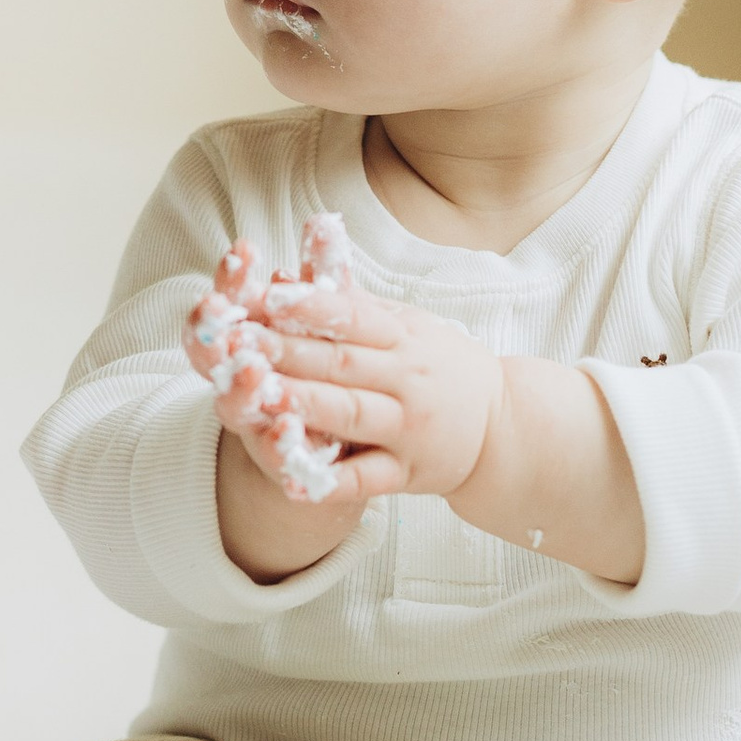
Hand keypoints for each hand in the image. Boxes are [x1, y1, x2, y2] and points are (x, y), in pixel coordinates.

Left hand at [217, 262, 501, 506]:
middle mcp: (407, 380)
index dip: (310, 307)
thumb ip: (352, 301)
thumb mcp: (407, 324)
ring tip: (260, 397)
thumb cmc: (440, 366)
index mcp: (403, 337)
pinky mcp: (407, 474)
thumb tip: (302, 258)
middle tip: (237, 343)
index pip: (352, 318)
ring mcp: (407, 429)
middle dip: (287, 352)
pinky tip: (294, 481)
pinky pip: (366, 480)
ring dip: (305, 406)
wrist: (503, 427)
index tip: (267, 295)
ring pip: (351, 416)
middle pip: (341, 363)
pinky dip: (331, 482)